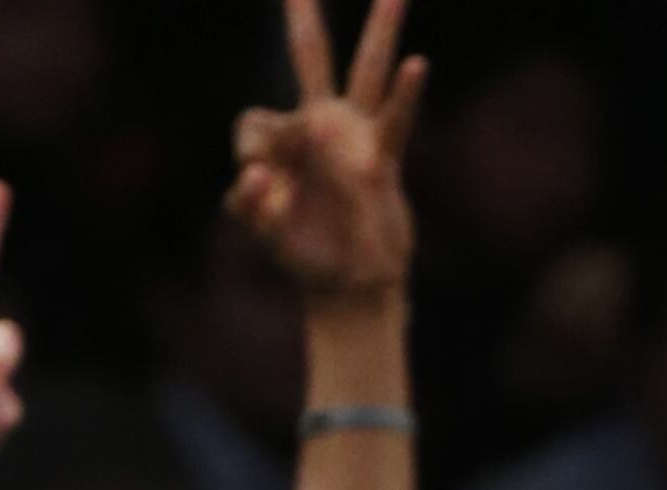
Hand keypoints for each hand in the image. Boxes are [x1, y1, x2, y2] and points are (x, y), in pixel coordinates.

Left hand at [226, 0, 426, 299]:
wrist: (351, 286)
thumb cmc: (305, 257)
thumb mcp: (267, 234)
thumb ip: (250, 206)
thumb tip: (253, 176)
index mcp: (285, 141)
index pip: (255, 121)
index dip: (249, 152)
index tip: (257, 185)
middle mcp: (321, 126)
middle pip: (311, 58)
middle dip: (303, 19)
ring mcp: (356, 138)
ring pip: (367, 72)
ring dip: (381, 31)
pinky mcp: (383, 161)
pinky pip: (395, 121)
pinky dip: (405, 96)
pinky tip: (417, 65)